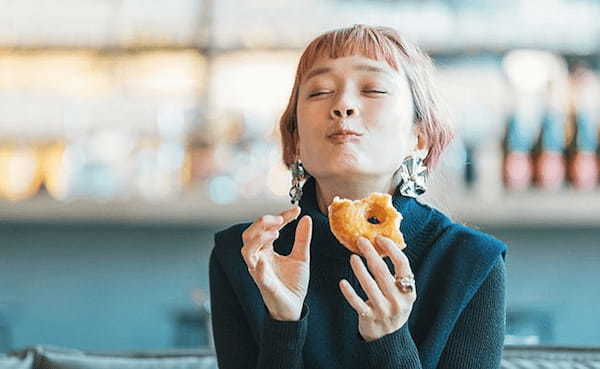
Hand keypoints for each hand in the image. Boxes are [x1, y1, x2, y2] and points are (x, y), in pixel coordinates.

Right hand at [241, 206, 311, 321]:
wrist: (294, 308)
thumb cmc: (293, 283)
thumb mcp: (301, 257)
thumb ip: (302, 238)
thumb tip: (306, 218)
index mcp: (266, 250)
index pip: (268, 227)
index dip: (281, 216)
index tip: (297, 210)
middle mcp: (259, 258)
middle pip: (249, 234)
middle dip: (262, 223)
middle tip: (281, 218)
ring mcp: (259, 271)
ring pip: (247, 250)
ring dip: (259, 239)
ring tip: (276, 232)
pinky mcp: (264, 285)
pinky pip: (257, 273)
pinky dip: (260, 265)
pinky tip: (266, 259)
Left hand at [339, 235, 415, 341]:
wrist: (389, 338)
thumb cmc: (393, 307)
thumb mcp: (401, 293)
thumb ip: (396, 275)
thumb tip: (382, 245)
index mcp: (408, 291)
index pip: (402, 264)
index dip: (391, 249)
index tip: (380, 239)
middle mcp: (398, 300)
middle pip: (382, 271)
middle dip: (370, 253)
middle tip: (361, 241)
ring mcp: (383, 310)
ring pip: (369, 285)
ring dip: (359, 269)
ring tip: (352, 257)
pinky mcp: (370, 318)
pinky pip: (357, 303)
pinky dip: (349, 292)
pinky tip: (342, 282)